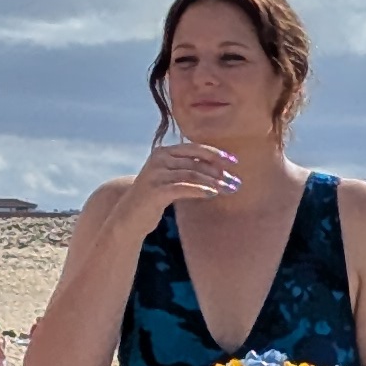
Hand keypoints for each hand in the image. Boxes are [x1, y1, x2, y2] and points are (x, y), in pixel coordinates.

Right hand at [125, 130, 243, 220]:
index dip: (215, 153)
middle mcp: (158, 159)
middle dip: (218, 171)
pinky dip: (200, 190)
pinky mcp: (155, 190)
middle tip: (236, 181)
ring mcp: (155, 174)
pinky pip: (183, 187)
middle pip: (195, 162)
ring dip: (214, 182)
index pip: (194, 148)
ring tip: (229, 189)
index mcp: (163, 152)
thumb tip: (221, 170)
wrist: (129, 217)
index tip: (234, 162)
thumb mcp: (172, 179)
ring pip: (192, 174)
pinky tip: (212, 194)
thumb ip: (189, 170)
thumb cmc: (155, 198)